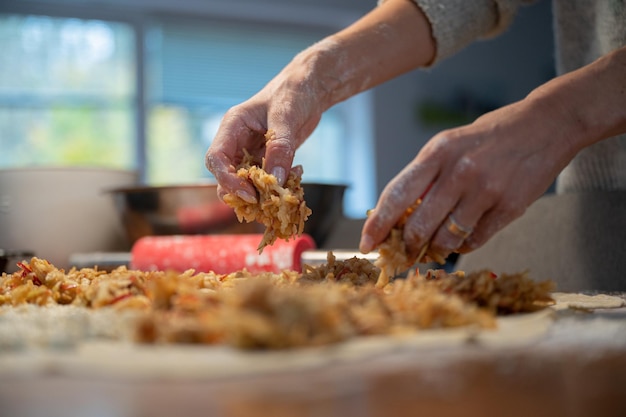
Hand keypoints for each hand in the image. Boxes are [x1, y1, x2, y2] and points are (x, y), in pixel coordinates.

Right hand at [204, 50, 327, 202]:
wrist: (311, 88)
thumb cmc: (293, 93)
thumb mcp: (286, 117)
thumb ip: (279, 147)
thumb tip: (274, 179)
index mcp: (232, 127)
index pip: (216, 158)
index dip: (226, 179)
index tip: (247, 193)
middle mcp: (237, 142)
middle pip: (225, 176)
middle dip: (240, 192)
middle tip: (262, 202)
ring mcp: (252, 152)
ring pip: (245, 182)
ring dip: (261, 193)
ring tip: (281, 193)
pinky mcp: (267, 159)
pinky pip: (266, 180)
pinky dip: (278, 185)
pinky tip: (295, 177)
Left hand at [360, 97, 578, 260]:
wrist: (545, 125)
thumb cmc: (489, 137)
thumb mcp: (450, 145)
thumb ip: (427, 177)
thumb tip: (399, 217)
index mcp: (437, 152)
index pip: (396, 195)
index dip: (377, 224)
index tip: (366, 243)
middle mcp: (458, 171)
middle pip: (419, 225)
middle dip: (407, 245)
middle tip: (406, 252)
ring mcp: (485, 190)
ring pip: (446, 238)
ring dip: (436, 249)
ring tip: (436, 247)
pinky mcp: (509, 207)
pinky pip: (475, 240)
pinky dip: (463, 246)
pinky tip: (462, 239)